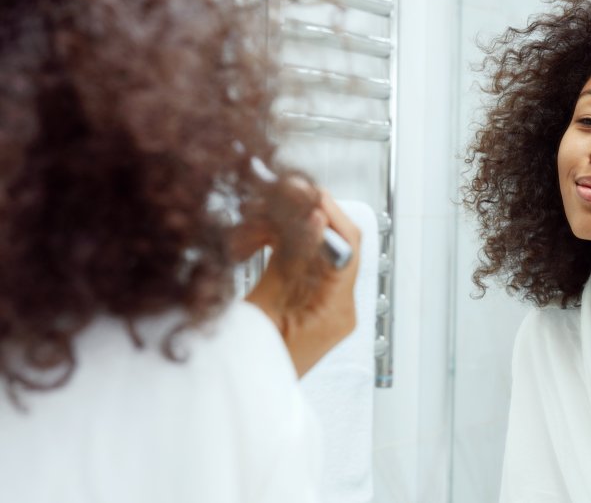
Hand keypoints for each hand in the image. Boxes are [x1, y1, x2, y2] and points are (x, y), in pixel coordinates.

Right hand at [243, 180, 361, 376]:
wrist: (240, 403)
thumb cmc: (249, 373)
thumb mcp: (263, 311)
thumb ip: (289, 261)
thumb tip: (314, 219)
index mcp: (337, 312)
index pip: (348, 246)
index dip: (326, 211)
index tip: (300, 189)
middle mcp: (338, 306)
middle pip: (331, 241)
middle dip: (298, 215)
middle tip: (269, 196)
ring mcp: (323, 304)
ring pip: (309, 247)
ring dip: (279, 229)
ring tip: (247, 226)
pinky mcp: (305, 302)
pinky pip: (296, 263)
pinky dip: (274, 247)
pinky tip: (249, 242)